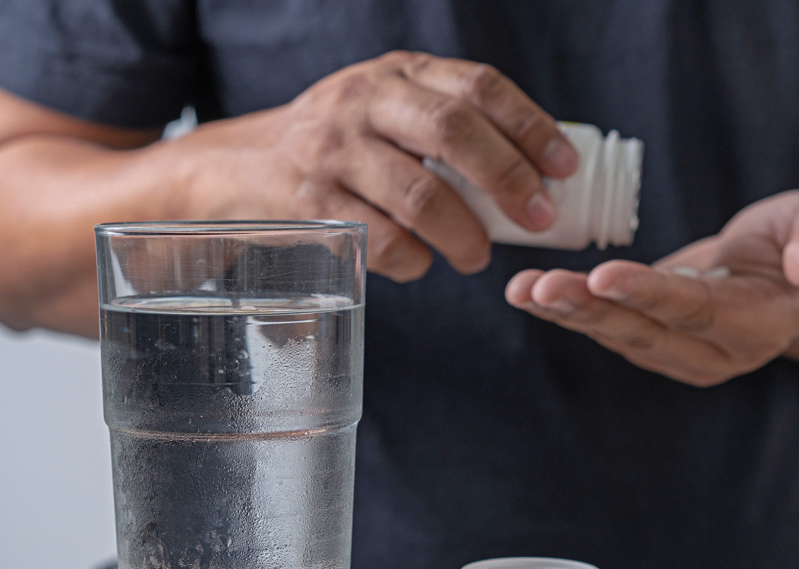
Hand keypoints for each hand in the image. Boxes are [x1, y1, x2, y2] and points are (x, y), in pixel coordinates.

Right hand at [180, 51, 578, 280]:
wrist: (234, 170)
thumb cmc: (333, 147)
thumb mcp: (382, 112)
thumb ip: (441, 127)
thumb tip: (531, 176)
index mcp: (395, 74)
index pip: (477, 86)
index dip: (530, 126)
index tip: (564, 167)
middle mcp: (363, 101)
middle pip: (453, 131)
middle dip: (508, 178)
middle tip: (539, 217)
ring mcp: (333, 150)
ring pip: (420, 194)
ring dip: (465, 235)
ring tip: (478, 258)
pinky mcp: (311, 203)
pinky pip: (381, 240)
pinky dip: (414, 261)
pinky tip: (420, 264)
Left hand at [505, 190, 798, 385]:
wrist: (793, 271)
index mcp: (763, 326)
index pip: (697, 311)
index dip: (650, 294)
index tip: (603, 276)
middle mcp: (719, 353)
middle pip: (646, 334)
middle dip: (591, 310)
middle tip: (540, 289)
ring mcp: (685, 354)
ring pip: (620, 336)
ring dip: (568, 313)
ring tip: (521, 291)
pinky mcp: (657, 341)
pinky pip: (609, 327)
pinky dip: (569, 310)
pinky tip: (529, 293)